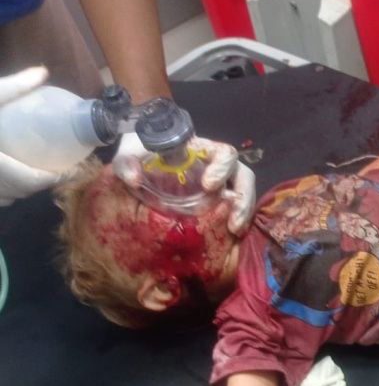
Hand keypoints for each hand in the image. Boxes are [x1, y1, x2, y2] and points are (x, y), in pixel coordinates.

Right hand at [0, 66, 62, 204]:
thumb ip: (13, 87)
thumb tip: (42, 72)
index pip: (30, 179)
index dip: (54, 178)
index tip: (71, 169)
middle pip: (21, 190)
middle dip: (41, 183)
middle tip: (58, 170)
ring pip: (6, 197)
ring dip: (23, 188)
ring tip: (38, 173)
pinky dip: (5, 191)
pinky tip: (10, 178)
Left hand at [114, 132, 255, 233]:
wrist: (139, 163)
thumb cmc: (139, 153)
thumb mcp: (129, 154)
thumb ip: (127, 163)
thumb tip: (134, 180)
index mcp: (200, 150)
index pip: (224, 153)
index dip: (222, 168)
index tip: (208, 186)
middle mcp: (215, 165)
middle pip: (243, 175)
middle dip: (243, 199)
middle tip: (232, 222)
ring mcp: (220, 183)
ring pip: (243, 193)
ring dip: (244, 213)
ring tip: (235, 232)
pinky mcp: (218, 200)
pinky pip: (234, 207)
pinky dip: (238, 220)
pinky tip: (232, 235)